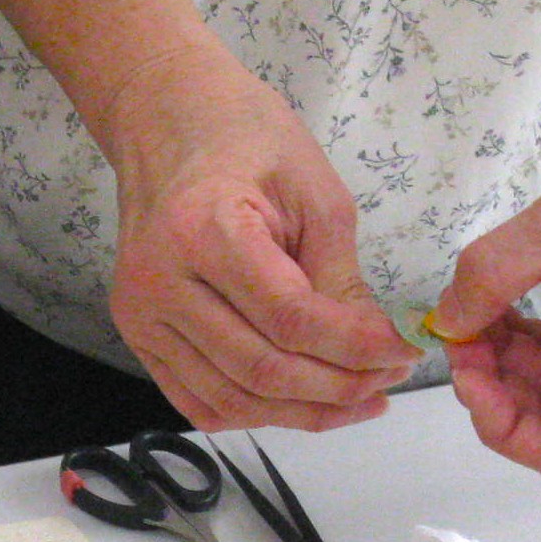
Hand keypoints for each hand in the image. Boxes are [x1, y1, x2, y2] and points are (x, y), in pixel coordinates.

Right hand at [104, 53, 421, 431]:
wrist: (166, 125)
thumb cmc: (245, 140)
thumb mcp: (314, 192)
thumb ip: (340, 276)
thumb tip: (373, 349)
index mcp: (204, 231)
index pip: (289, 318)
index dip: (354, 348)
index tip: (403, 352)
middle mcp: (160, 283)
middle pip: (259, 368)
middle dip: (336, 387)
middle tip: (386, 382)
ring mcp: (140, 317)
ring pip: (230, 399)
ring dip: (301, 413)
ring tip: (356, 401)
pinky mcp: (137, 336)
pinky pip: (198, 403)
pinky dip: (255, 416)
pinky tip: (302, 406)